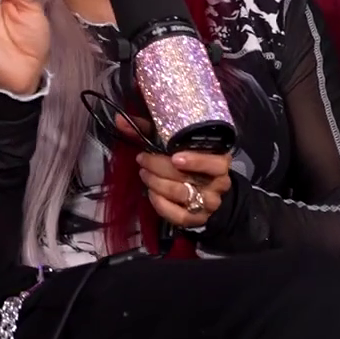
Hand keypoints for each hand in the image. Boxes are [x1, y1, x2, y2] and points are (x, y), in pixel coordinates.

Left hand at [120, 112, 232, 228]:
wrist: (202, 187)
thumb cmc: (185, 157)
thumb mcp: (171, 140)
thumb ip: (147, 129)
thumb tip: (120, 120)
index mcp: (219, 159)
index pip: (215, 163)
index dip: (196, 161)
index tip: (175, 157)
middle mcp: (219, 182)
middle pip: (189, 178)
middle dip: (159, 167)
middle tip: (142, 159)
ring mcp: (210, 202)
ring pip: (181, 194)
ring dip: (156, 183)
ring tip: (144, 173)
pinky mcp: (198, 218)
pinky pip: (178, 215)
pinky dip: (160, 204)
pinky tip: (151, 193)